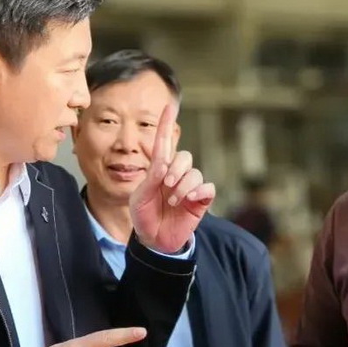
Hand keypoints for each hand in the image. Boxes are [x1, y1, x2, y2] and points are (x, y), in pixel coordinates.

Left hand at [130, 103, 214, 253]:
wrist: (154, 241)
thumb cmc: (144, 217)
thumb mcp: (139, 197)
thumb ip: (150, 179)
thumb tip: (164, 163)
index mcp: (159, 170)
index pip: (164, 143)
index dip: (166, 124)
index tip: (168, 106)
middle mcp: (177, 174)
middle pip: (185, 156)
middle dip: (176, 168)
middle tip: (166, 183)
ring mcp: (190, 187)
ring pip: (195, 173)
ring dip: (183, 185)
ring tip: (172, 200)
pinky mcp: (201, 200)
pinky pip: (208, 187)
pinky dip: (199, 191)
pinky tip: (189, 199)